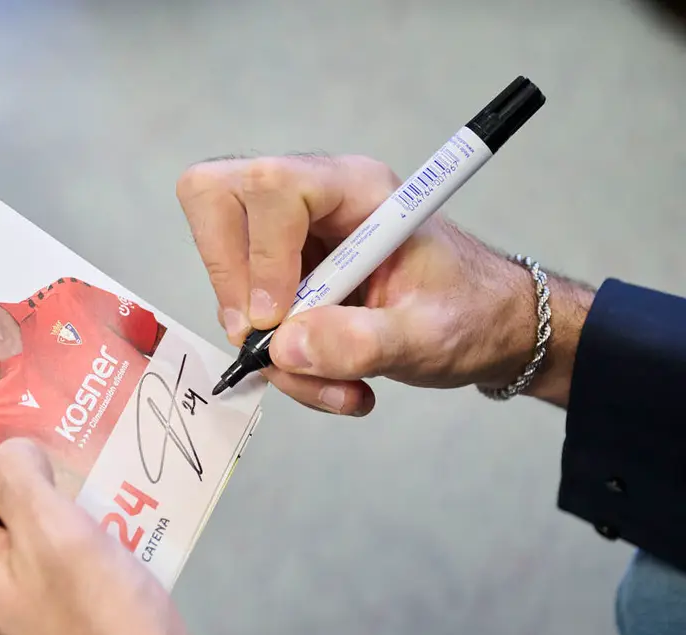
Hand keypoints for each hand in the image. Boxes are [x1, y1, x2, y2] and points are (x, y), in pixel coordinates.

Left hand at [0, 439, 227, 634]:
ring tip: (76, 418)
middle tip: (19, 379)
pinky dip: (78, 500)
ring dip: (42, 462)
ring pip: (12, 501)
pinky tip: (114, 479)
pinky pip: (57, 530)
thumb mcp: (59, 544)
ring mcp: (20, 579)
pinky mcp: (62, 592)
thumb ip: (21, 481)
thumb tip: (9, 447)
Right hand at [176, 153, 593, 411]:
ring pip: (220, 265)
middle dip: (228, 280)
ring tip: (331, 380)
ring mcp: (289, 235)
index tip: (276, 318)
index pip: (271, 187)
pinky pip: (240, 308)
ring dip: (261, 341)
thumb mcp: (430, 336)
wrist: (487, 330)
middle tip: (265, 337)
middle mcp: (313, 199)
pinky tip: (325, 376)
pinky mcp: (279, 273)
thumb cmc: (472, 315)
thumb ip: (362, 342)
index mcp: (355, 190)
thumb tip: (285, 348)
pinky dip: (275, 358)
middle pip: (214, 198)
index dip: (259, 254)